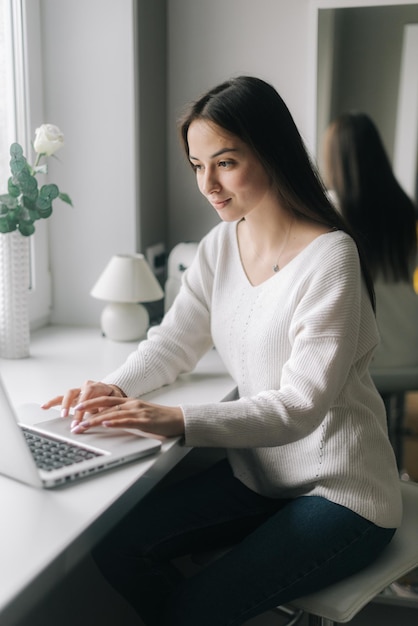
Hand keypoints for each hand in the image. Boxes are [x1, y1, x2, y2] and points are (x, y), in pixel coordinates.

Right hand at [41, 380, 124, 426]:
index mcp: (96, 386)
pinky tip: (44, 407)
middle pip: (74, 393)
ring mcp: (78, 392)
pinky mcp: (72, 397)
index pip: (87, 394)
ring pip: (67, 395)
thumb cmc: (113, 398)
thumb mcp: (114, 402)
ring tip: (57, 413)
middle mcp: (84, 387)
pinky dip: (52, 402)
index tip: (81, 417)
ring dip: (62, 405)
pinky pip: (60, 398)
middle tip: (68, 418)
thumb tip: (103, 417)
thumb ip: (108, 408)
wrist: (111, 392)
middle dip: (70, 406)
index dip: (83, 405)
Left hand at [70, 396, 184, 437]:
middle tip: (73, 416)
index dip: (89, 402)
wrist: (178, 419)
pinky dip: (115, 422)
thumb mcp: (138, 415)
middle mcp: (131, 404)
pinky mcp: (144, 420)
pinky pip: (127, 421)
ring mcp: (138, 411)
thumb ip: (124, 416)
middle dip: (87, 409)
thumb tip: (106, 422)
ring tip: (83, 426)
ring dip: (95, 420)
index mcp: (129, 401)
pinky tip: (105, 425)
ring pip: (112, 414)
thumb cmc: (158, 419)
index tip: (76, 407)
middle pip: (105, 405)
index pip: (105, 400)